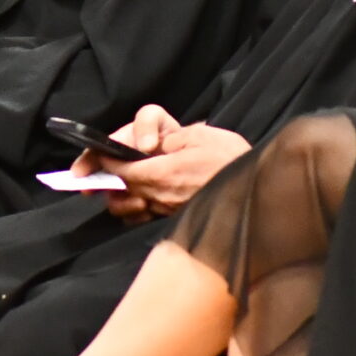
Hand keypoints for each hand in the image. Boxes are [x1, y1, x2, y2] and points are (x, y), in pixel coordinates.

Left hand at [99, 114, 251, 221]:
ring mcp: (168, 211)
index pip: (120, 170)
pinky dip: (136, 207)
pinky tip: (141, 196)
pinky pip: (146, 216)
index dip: (104, 161)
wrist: (257, 189)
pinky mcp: (176, 219)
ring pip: (130, 207)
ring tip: (121, 181)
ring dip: (121, 194)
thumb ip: (166, 139)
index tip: (97, 155)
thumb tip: (146, 146)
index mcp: (162, 174)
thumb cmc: (230, 158)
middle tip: (101, 166)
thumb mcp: (197, 135)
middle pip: (121, 189)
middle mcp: (161, 197)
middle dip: (108, 177)